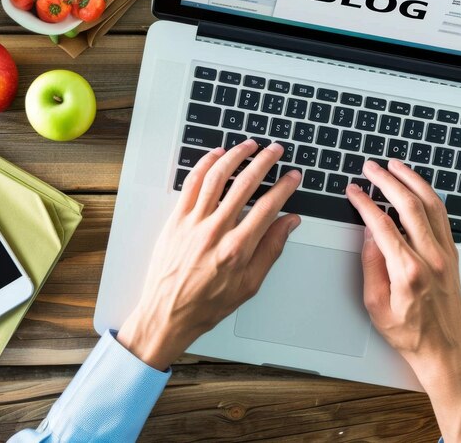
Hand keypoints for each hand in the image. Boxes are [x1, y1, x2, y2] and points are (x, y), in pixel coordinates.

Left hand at [117, 140, 300, 369]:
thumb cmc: (207, 304)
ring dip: (235, 155)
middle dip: (264, 161)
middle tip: (275, 150)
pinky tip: (216, 156)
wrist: (167, 314)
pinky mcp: (176, 220)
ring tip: (249, 145)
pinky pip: (191, 184)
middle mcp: (215, 231)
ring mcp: (193, 222)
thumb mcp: (249, 285)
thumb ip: (271, 249)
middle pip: (245, 184)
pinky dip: (205, 165)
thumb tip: (289, 223)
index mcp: (238, 248)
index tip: (293, 177)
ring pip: (217, 177)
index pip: (268, 206)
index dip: (284, 186)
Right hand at [346, 160, 460, 442]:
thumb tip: (369, 234)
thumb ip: (371, 266)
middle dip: (388, 181)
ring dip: (413, 181)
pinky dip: (429, 197)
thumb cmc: (409, 334)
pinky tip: (418, 189)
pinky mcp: (453, 256)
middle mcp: (431, 258)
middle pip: (409, 206)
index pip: (383, 224)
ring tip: (396, 166)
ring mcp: (446, 255)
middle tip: (372, 167)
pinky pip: (442, 217)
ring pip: (431, 206)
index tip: (353, 191)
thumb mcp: (376, 305)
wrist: (445, 350)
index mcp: (408, 271)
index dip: (365, 203)